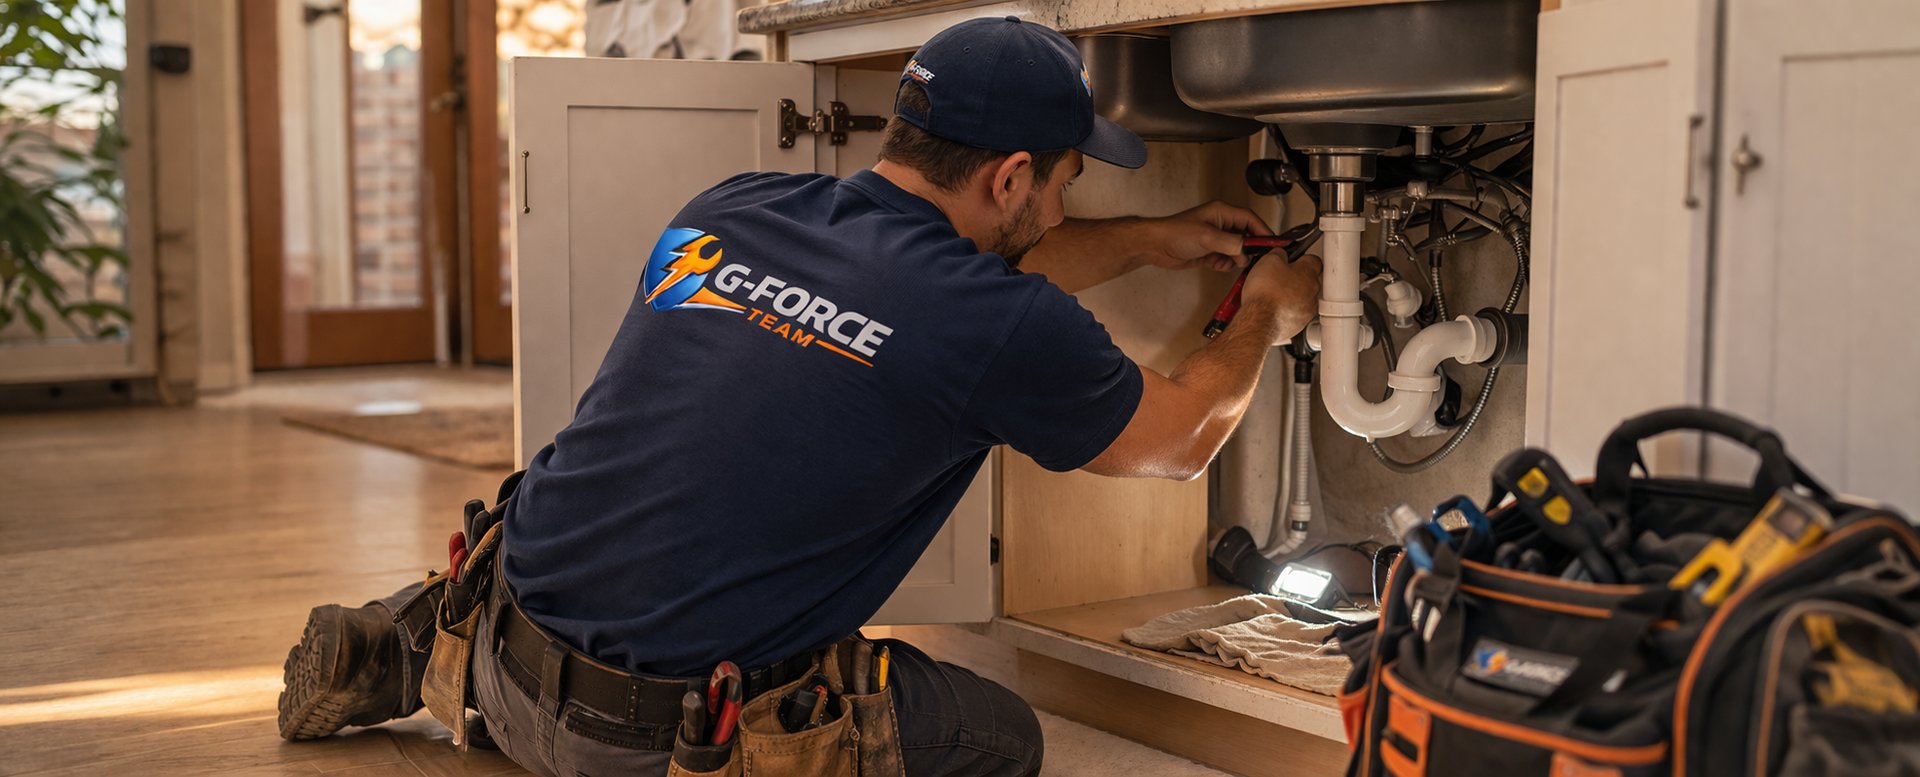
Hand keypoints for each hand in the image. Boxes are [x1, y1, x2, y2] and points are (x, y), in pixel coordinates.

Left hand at [1139, 201, 1272, 272]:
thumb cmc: (1175, 233)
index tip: (1272, 243)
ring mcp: (1215, 238)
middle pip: (1246, 236)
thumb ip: (1230, 243)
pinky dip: (1223, 264)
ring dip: (1233, 259)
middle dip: (1247, 249)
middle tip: (1248, 258)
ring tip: (1225, 261)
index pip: (1250, 220)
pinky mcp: (1209, 251)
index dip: (1263, 231)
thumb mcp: (1207, 237)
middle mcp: (1220, 224)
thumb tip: (1246, 250)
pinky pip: (1225, 259)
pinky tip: (1214, 263)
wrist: (1156, 246)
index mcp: (1222, 213)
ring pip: (1236, 250)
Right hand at [1242, 254, 1321, 342]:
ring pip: (1301, 298)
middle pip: (1307, 280)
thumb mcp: (1268, 261)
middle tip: (1278, 277)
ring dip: (1289, 295)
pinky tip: (1271, 308)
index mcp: (1308, 273)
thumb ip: (1278, 254)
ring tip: (1272, 294)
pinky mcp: (1298, 324)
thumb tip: (1279, 254)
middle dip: (1294, 278)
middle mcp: (1312, 292)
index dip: (1300, 257)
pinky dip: (1284, 311)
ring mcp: (1306, 310)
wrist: (1259, 321)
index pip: (1313, 259)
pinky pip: (1293, 313)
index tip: (1292, 258)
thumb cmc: (1266, 294)